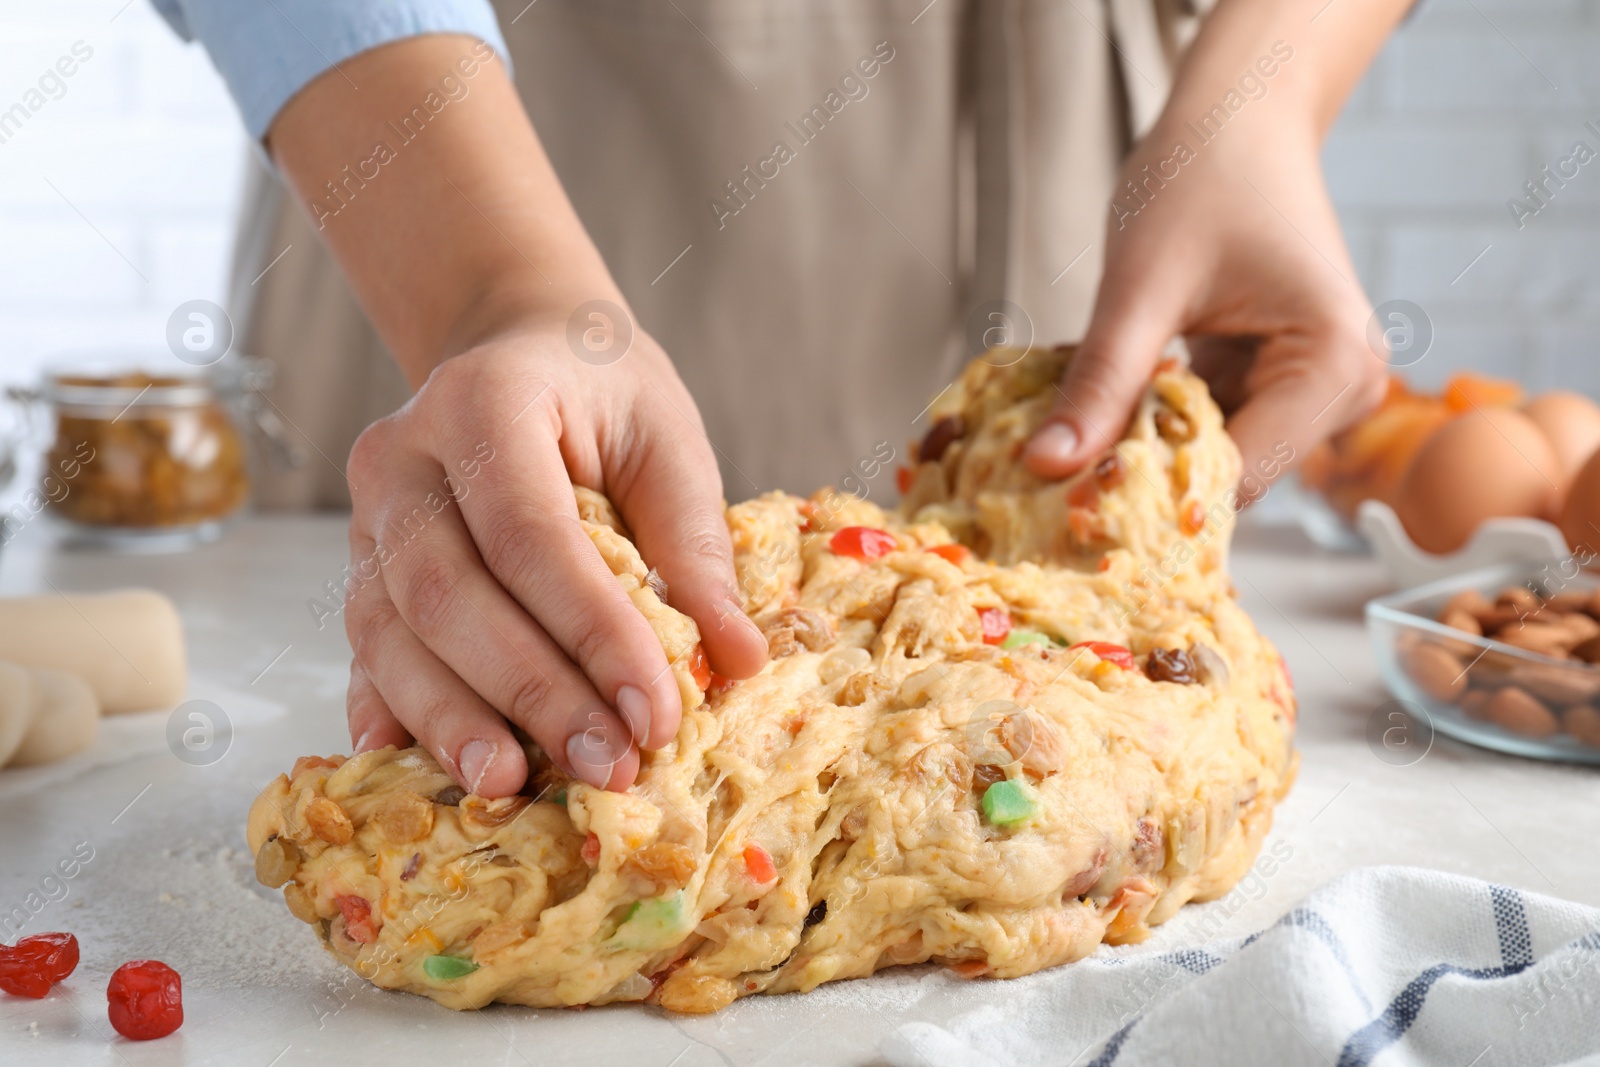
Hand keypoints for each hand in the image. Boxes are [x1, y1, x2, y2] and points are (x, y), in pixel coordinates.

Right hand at [343, 321, 767, 796]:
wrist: (518, 348)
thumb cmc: (602, 392)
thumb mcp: (667, 442)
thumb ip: (693, 547)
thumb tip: (734, 660)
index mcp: (484, 402)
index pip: (532, 536)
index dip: (592, 634)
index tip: (654, 712)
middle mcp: (402, 457)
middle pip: (447, 594)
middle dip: (530, 692)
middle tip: (604, 764)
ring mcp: (365, 514)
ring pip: (388, 631)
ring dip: (453, 719)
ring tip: (513, 784)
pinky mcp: (358, 566)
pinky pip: (362, 648)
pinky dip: (393, 711)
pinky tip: (421, 765)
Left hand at [1025, 0, 1409, 485]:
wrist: (1238, 121)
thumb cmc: (1202, 177)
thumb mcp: (1140, 285)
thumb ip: (1101, 381)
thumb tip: (1047, 466)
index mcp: (1335, 368)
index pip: (1237, 477)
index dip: (1150, 491)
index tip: (1064, 498)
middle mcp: (1346, 391)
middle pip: (1231, 477)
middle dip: (1145, 473)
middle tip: (1053, 471)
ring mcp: (1317, 391)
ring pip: (1215, 459)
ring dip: (1146, 451)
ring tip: (1072, 437)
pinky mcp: (1281, 384)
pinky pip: (1211, 430)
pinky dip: (1155, 425)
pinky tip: (1107, 410)